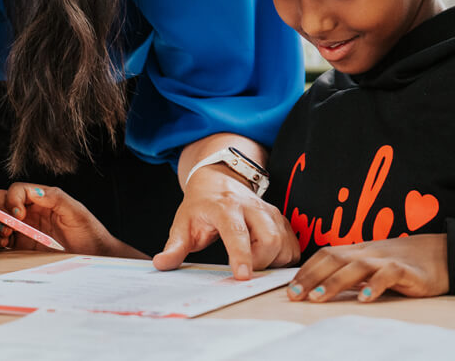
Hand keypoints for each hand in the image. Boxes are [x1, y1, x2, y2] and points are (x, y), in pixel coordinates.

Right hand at [0, 183, 146, 258]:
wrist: (95, 257)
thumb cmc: (90, 233)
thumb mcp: (76, 212)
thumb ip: (55, 198)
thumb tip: (33, 191)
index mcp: (42, 199)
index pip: (17, 190)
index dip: (12, 199)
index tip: (19, 214)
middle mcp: (31, 212)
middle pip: (3, 202)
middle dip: (0, 211)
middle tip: (9, 227)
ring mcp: (25, 229)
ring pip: (0, 220)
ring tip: (6, 237)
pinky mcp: (22, 246)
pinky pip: (2, 240)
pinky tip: (5, 245)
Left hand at [152, 164, 299, 278]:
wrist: (219, 179)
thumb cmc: (201, 204)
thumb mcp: (183, 223)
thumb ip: (175, 246)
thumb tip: (161, 264)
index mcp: (225, 207)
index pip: (237, 232)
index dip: (241, 255)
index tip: (242, 276)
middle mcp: (252, 207)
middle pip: (269, 239)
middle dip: (260, 262)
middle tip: (243, 268)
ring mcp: (270, 212)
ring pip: (284, 243)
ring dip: (272, 261)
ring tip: (253, 259)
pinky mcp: (281, 218)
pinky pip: (293, 244)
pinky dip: (283, 257)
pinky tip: (267, 257)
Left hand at [286, 234, 448, 302]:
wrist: (443, 254)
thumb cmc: (404, 262)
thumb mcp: (373, 265)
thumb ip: (351, 273)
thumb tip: (321, 287)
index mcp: (358, 250)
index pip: (326, 254)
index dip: (306, 269)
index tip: (289, 288)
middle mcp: (368, 252)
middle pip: (334, 258)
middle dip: (311, 277)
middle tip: (293, 295)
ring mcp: (386, 259)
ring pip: (355, 266)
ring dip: (333, 282)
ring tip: (317, 298)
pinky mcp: (407, 271)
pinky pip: (388, 275)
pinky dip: (374, 285)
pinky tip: (363, 298)